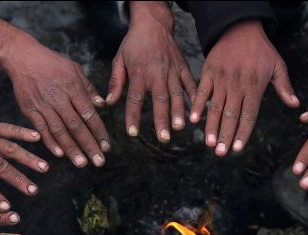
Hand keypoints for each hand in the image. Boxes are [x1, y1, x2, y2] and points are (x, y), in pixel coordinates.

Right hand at [1, 34, 110, 167]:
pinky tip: (60, 154)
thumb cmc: (52, 62)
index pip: (90, 115)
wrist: (22, 56)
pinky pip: (41, 129)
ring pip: (59, 131)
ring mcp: (43, 105)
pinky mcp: (29, 109)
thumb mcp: (74, 69)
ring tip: (82, 163)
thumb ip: (88, 89)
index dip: (99, 132)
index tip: (107, 147)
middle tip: (99, 162)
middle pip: (76, 126)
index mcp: (73, 88)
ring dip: (71, 149)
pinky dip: (50, 142)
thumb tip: (102, 105)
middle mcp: (59, 98)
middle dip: (89, 145)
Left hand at [107, 1, 195, 142]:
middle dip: (162, 120)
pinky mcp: (183, 67)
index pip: (135, 99)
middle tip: (163, 138)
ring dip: (179, 112)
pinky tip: (198, 111)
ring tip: (180, 127)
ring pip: (177, 94)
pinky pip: (190, 83)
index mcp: (139, 73)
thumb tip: (108, 102)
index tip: (132, 132)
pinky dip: (195, 96)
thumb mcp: (119, 60)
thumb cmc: (134, 43)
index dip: (133, 117)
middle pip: (159, 100)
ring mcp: (172, 70)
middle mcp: (157, 73)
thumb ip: (115, 83)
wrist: (153, 23)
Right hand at [190, 20, 298, 156]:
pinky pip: (202, 91)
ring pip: (215, 107)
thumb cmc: (261, 49)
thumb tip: (295, 106)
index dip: (242, 133)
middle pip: (231, 115)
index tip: (236, 149)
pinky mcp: (208, 72)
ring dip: (211, 126)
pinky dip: (196, 105)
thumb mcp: (277, 65)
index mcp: (255, 86)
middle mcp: (237, 84)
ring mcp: (222, 78)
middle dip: (225, 136)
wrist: (240, 27)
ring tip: (209, 143)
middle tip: (220, 153)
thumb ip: (285, 87)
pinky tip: (193, 120)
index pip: (249, 115)